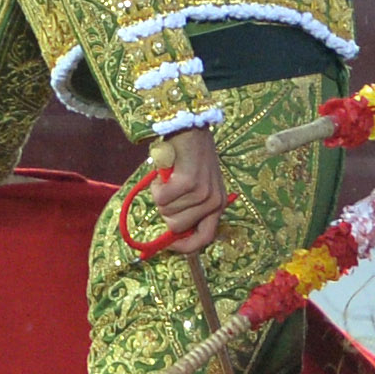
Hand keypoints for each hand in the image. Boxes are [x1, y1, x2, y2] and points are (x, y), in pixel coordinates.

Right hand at [151, 128, 225, 254]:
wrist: (190, 127)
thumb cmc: (189, 157)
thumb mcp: (196, 185)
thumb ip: (189, 208)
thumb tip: (170, 233)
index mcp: (218, 205)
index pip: (205, 238)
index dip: (185, 247)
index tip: (169, 244)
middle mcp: (214, 202)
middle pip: (178, 227)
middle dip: (165, 212)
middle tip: (168, 192)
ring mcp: (203, 193)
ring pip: (167, 212)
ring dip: (161, 196)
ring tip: (169, 178)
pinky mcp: (190, 183)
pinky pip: (161, 198)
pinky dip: (156, 186)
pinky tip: (165, 173)